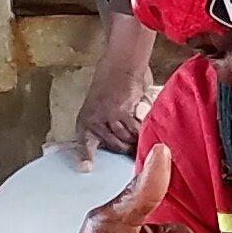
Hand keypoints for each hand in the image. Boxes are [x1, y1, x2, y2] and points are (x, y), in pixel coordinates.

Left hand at [77, 16, 157, 155]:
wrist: (122, 62)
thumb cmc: (115, 83)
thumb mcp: (102, 106)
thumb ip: (108, 126)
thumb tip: (123, 146)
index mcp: (85, 121)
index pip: (84, 144)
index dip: (85, 157)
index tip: (86, 169)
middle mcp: (92, 121)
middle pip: (115, 147)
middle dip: (128, 149)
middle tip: (139, 148)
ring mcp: (105, 118)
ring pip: (126, 141)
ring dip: (138, 139)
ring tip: (145, 133)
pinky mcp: (120, 113)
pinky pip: (135, 131)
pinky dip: (143, 130)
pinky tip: (147, 125)